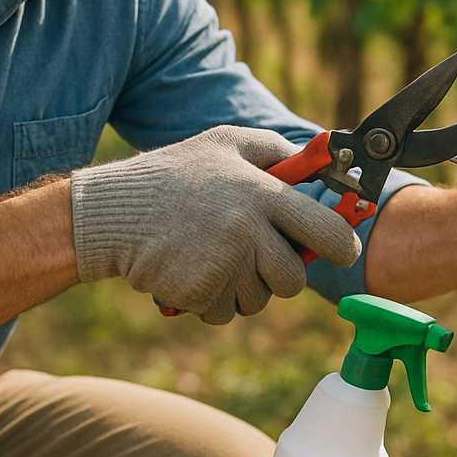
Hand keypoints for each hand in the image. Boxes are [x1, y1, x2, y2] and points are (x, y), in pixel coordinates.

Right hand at [71, 126, 361, 323]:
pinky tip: (191, 271)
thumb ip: (273, 149)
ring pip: (259, 299)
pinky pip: (225, 313)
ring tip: (211, 256)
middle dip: (280, 274)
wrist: (113, 211)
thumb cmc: (173, 175)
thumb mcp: (224, 143)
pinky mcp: (200, 292)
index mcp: (261, 193)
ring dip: (242, 288)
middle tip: (254, 255)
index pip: (327, 232)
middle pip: (293, 279)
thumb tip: (315, 162)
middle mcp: (248, 230)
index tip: (341, 251)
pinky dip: (212, 301)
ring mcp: (224, 264)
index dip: (342, 247)